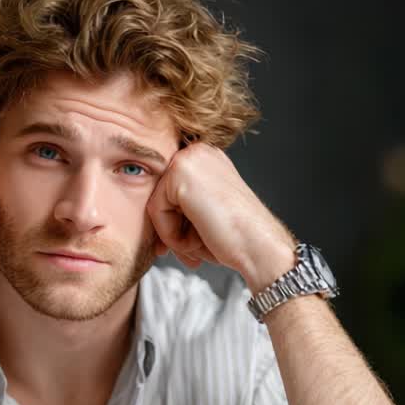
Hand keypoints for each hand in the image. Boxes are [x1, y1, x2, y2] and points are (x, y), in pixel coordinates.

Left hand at [146, 142, 296, 292]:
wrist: (259, 247)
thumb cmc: (234, 238)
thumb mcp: (199, 215)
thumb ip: (176, 207)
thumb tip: (145, 214)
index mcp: (205, 158)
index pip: (167, 191)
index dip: (172, 222)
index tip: (182, 247)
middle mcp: (197, 151)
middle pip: (159, 196)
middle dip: (170, 230)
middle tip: (190, 254)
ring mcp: (189, 158)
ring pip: (155, 204)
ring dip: (172, 234)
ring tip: (198, 246)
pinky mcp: (180, 173)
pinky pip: (155, 210)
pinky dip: (170, 233)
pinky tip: (196, 240)